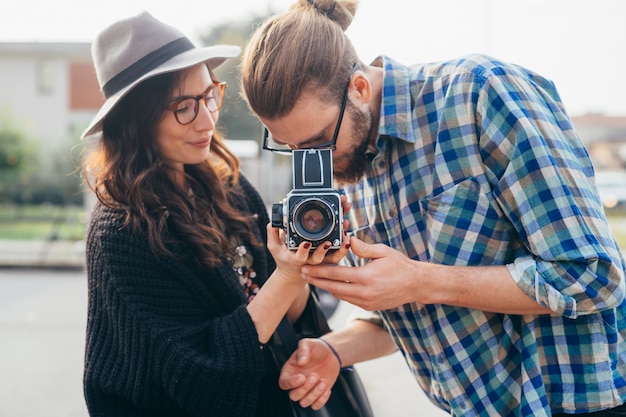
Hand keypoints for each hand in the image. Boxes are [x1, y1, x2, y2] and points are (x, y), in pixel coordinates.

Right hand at [266, 195, 351, 283]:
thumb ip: (272, 234)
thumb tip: (272, 222)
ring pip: (333, 256)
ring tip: (345, 227)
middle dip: (326, 246)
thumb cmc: (284, 257)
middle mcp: (310, 262)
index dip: (302, 251)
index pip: (300, 256)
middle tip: (332, 235)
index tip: (305, 243)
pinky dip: (344, 244)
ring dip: (341, 244)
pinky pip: (339, 253)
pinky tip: (348, 231)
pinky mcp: (329, 259)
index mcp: (296, 259)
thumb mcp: (274, 247)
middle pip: (320, 255)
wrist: (294, 272)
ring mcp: (321, 261)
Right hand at [279, 338, 339, 408]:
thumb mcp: (308, 343)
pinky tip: (327, 388)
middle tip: (315, 375)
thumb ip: (303, 350)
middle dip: (305, 388)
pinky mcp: (317, 394)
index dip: (291, 383)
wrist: (330, 353)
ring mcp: (307, 390)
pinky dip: (322, 400)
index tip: (302, 377)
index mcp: (290, 371)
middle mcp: (296, 383)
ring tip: (323, 381)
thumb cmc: (315, 348)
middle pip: (294, 396)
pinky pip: (316, 405)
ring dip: (314, 394)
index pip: (283, 383)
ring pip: (304, 403)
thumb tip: (301, 361)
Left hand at [300, 236, 427, 309]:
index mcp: (366, 277)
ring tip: (313, 279)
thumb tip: (347, 240)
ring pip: (339, 295)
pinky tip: (331, 285)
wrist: (416, 285)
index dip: (319, 272)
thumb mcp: (383, 252)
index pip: (336, 275)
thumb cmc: (400, 265)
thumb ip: (363, 248)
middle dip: (316, 281)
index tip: (306, 268)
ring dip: (325, 287)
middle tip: (303, 274)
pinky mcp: (369, 306)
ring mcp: (366, 302)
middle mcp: (364, 293)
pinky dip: (338, 292)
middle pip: (333, 288)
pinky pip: (348, 299)